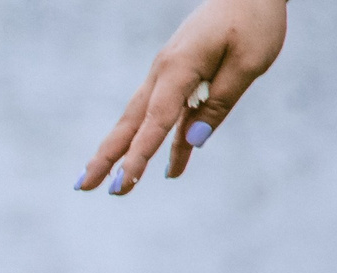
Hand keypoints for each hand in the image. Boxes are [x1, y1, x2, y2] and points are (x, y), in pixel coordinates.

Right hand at [78, 0, 286, 194]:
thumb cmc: (254, 21)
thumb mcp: (249, 63)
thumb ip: (220, 102)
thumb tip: (194, 140)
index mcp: (179, 68)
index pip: (155, 122)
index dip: (138, 156)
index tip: (122, 184)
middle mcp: (163, 72)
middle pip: (130, 123)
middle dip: (106, 157)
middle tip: (82, 187)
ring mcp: (166, 74)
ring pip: (137, 120)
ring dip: (117, 151)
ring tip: (101, 181)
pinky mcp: (176, 75)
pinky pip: (162, 113)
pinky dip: (157, 139)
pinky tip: (171, 165)